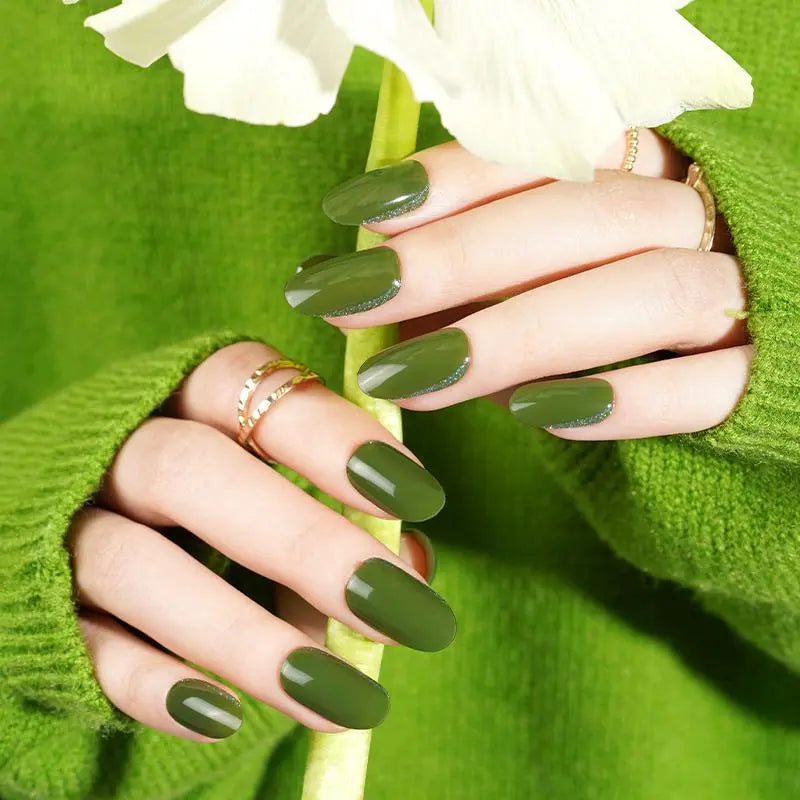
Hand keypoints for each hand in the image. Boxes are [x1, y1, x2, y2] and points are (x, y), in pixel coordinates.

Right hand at [68, 342, 453, 741]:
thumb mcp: (274, 495)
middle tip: (397, 605)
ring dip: (243, 635)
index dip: (330, 434)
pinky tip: (224, 717)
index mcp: (181, 399)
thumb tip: (411, 564)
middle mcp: (116, 449)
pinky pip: (86, 646)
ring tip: (341, 696)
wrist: (78, 552)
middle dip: (300, 540)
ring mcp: (66, 527)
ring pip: (133, 565)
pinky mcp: (38, 611)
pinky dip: (155, 685)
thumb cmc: (207, 514)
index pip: (247, 383)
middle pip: (189, 470)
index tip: (414, 494)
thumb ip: (340, 521)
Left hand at [286, 130, 750, 438]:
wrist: (741, 372)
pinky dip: (623, 398)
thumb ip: (478, 270)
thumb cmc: (619, 311)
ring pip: (649, 295)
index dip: (450, 177)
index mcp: (652, 170)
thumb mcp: (548, 272)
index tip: (354, 212)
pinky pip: (710, 386)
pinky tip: (532, 414)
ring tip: (412, 376)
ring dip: (517, 335)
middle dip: (457, 258)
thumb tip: (368, 274)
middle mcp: (705, 216)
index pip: (552, 152)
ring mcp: (751, 293)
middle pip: (588, 218)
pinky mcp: (771, 381)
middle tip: (350, 296)